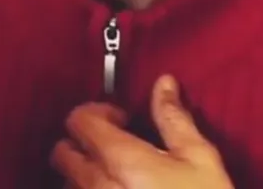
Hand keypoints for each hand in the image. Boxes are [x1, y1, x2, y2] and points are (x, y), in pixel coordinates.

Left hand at [51, 74, 232, 188]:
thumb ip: (174, 118)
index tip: (122, 120)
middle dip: (82, 143)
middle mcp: (95, 187)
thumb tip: (163, 84)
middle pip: (62, 152)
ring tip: (119, 180)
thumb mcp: (200, 159)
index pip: (79, 120)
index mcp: (119, 159)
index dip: (97, 112)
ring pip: (68, 185)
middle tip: (115, 148)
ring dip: (84, 177)